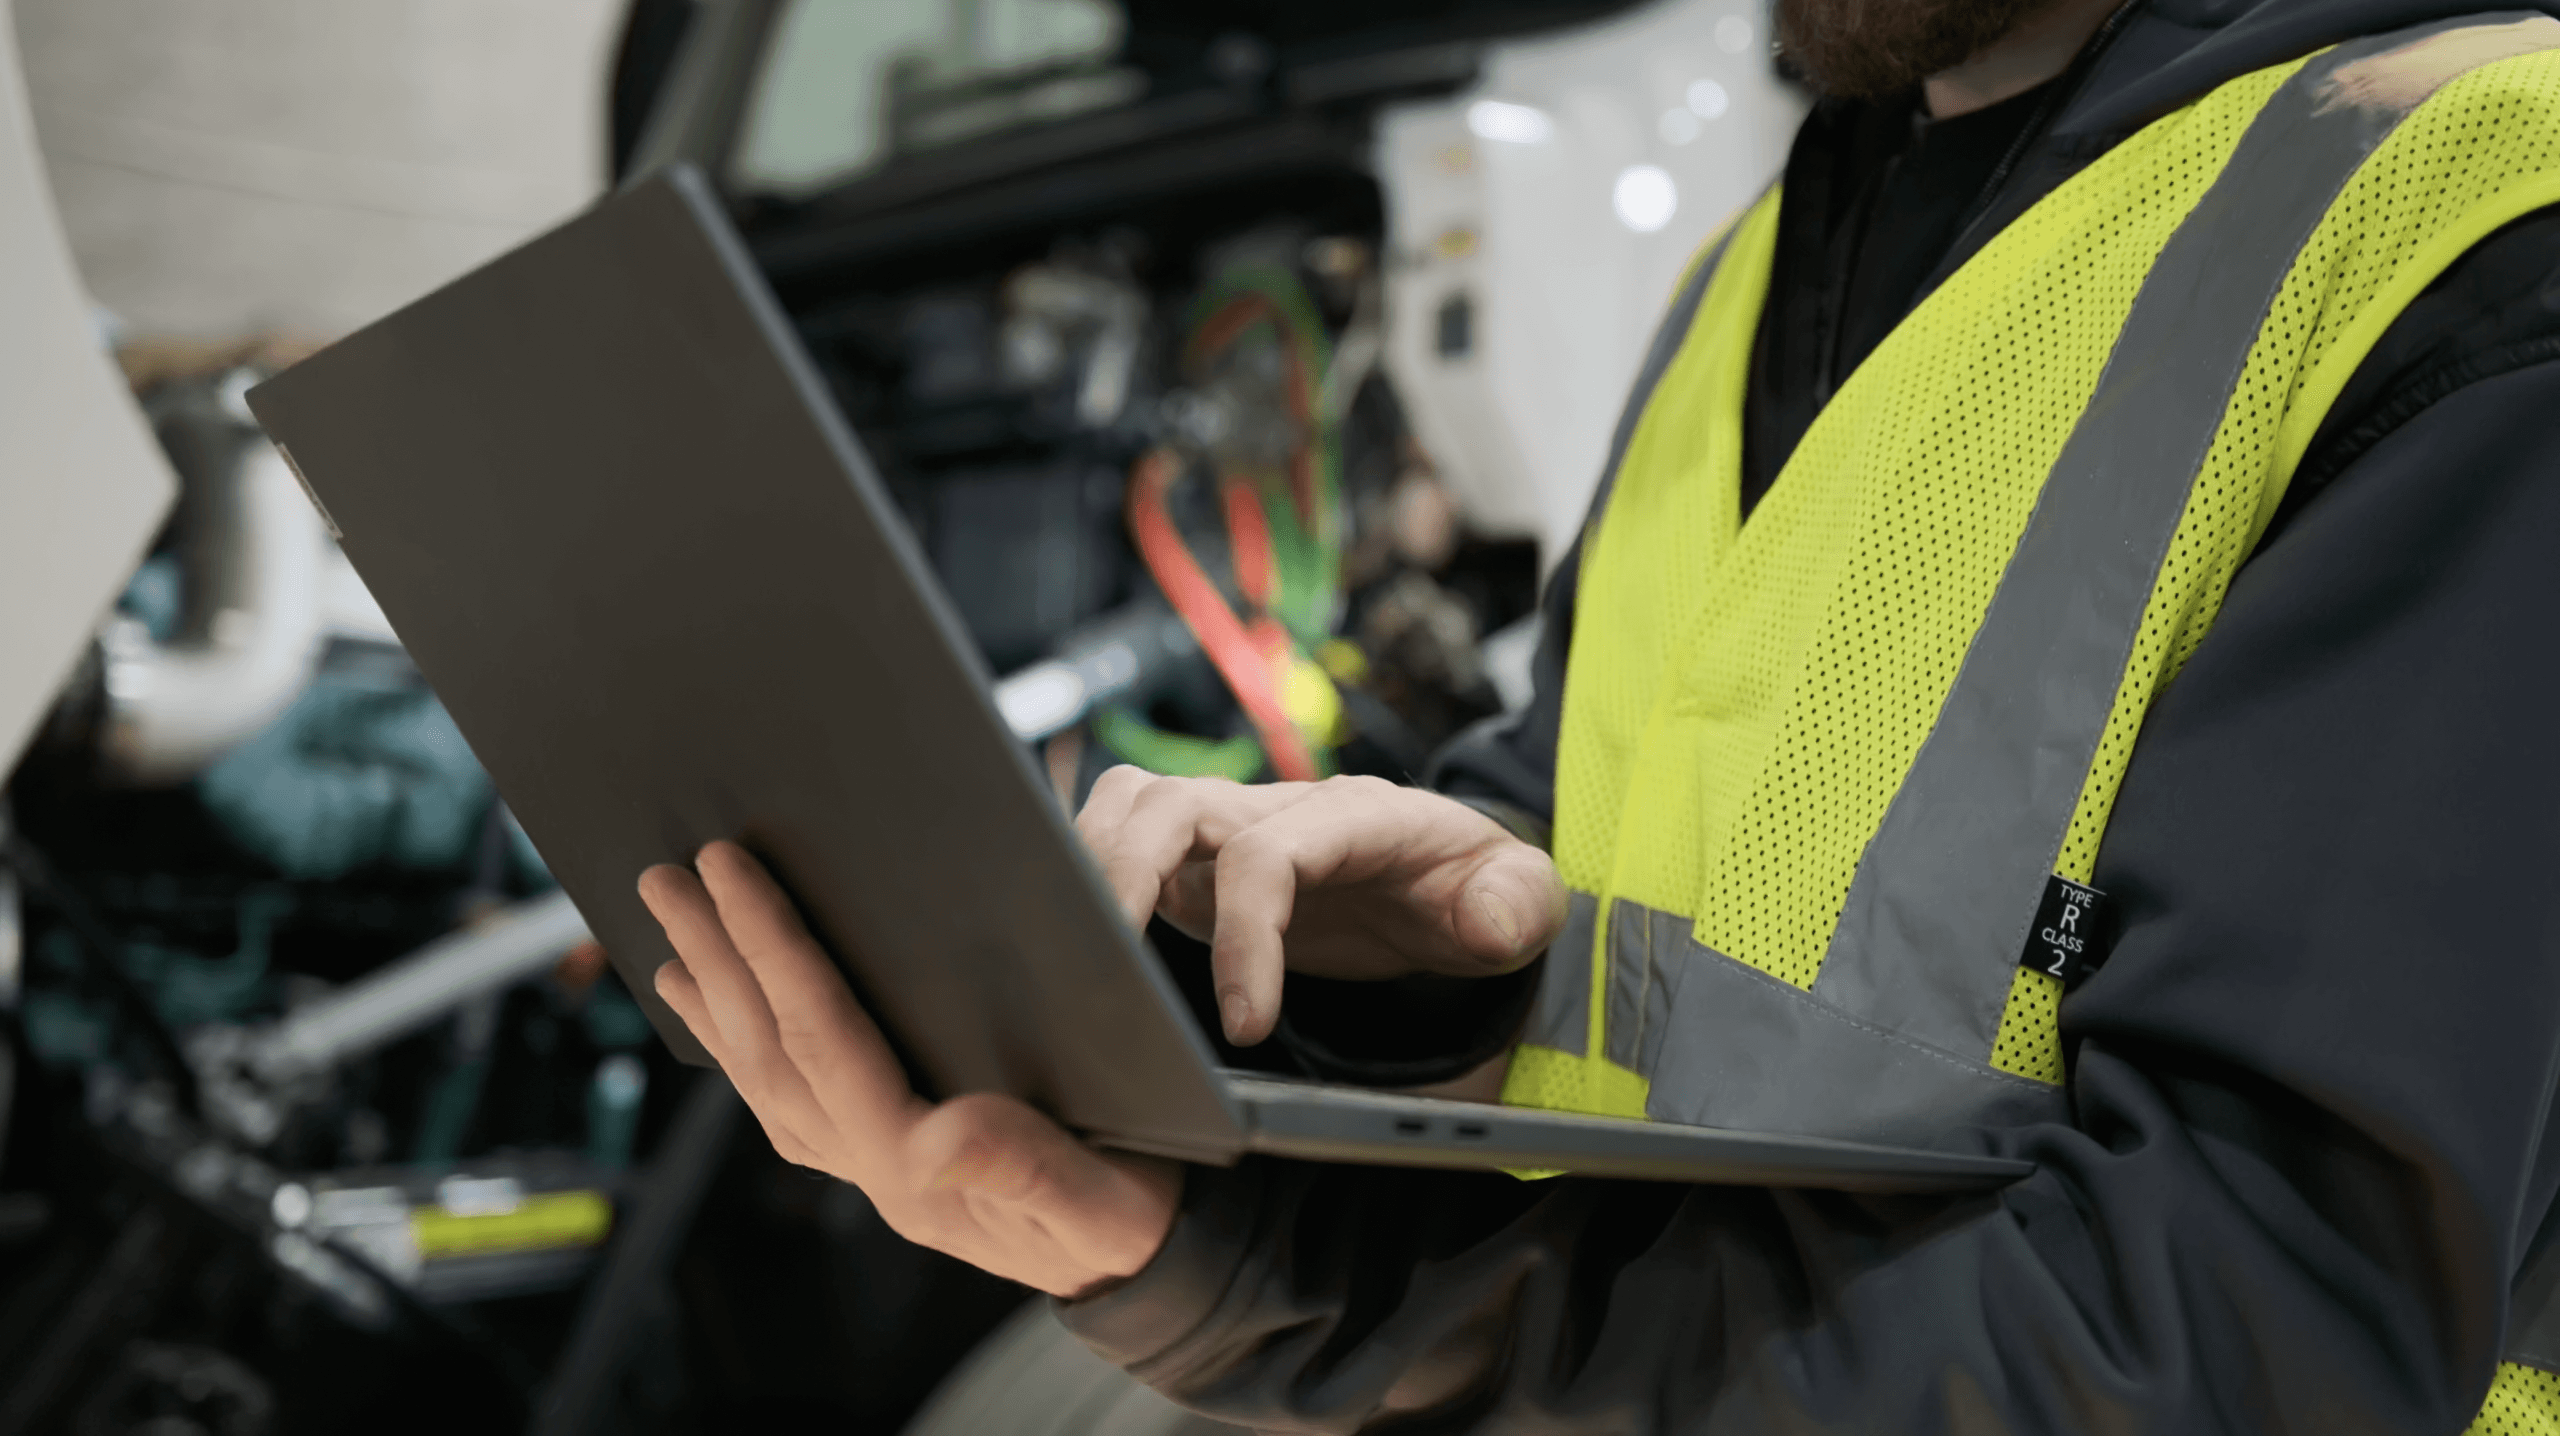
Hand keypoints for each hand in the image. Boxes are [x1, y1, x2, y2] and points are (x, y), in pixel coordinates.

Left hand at [642, 841, 1178, 1298]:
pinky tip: (724, 1006)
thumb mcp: (1099, 1198)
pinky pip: (790, 1095)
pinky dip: (745, 1042)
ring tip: (671, 927)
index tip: (733, 873)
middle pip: (773, 1050)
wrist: (1148, 1266)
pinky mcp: (885, 1156)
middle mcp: (874, 1170)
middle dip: (718, 955)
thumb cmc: (1132, 1219)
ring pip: (768, 1073)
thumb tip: (937, 1136)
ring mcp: (871, 1168)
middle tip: (668, 876)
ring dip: (716, 993)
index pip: (825, 1038)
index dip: (773, 950)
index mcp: (915, 1168)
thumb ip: (1024, 1168)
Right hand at [1075, 770, 1566, 1044]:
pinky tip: (1075, 941)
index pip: (1271, 852)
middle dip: (1124, 877)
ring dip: (1092, 864)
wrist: (1452, 885)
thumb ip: (1517, 905)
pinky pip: (1122, 840)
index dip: (1246, 934)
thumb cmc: (1475, 890)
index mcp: (1356, 815)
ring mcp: (1231, 829)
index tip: (1247, 1026)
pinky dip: (1085, 873)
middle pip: (1172, 804)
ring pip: (1133, 805)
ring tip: (1077, 953)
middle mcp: (1279, 809)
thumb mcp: (1524, 901)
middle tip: (1107, 974)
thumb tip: (1482, 922)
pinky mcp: (1198, 865)